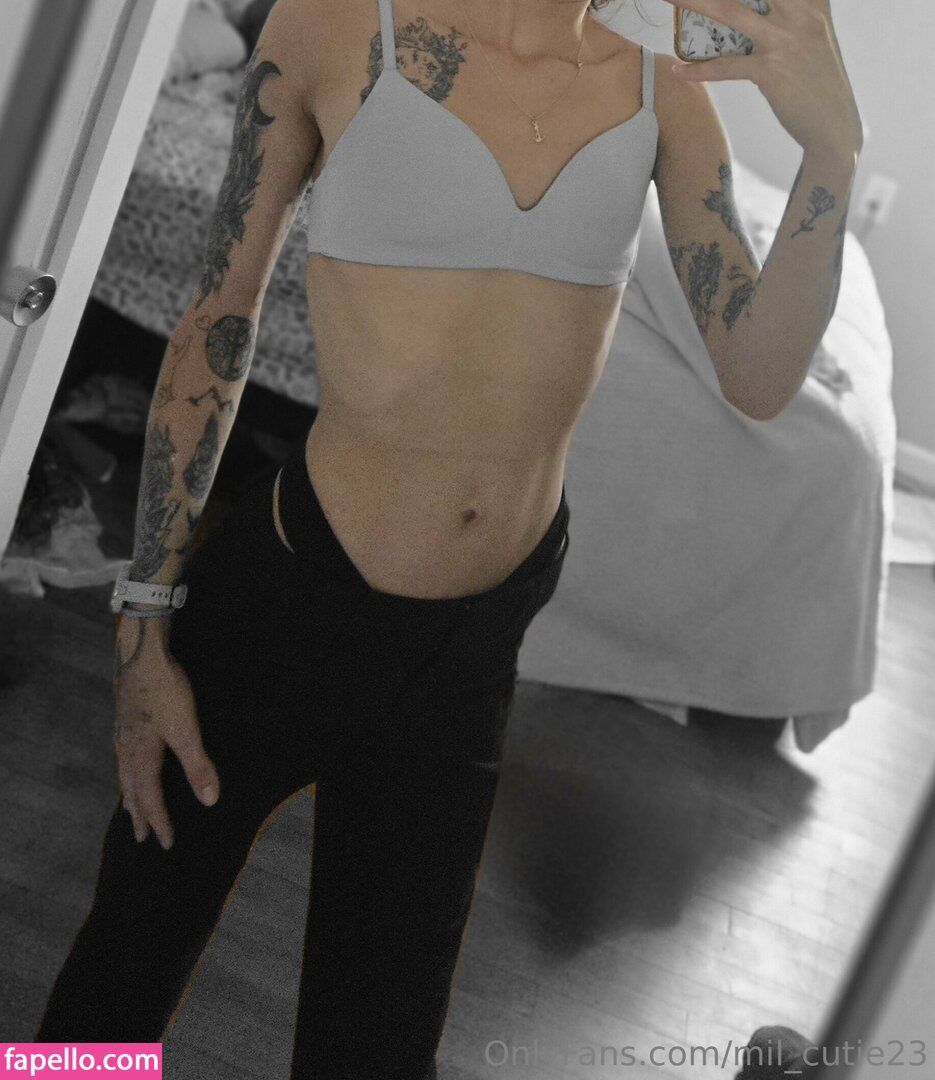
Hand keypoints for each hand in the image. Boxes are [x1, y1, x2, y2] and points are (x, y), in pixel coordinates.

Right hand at [113, 617, 219, 849]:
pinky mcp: (126, 720)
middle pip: (132, 791)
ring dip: (131, 795)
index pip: (151, 799)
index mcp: (141, 758)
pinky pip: (124, 758)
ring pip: (125, 775)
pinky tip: (133, 764)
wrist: (141, 654)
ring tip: (131, 807)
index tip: (167, 843)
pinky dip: (128, 773)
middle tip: (140, 837)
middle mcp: (127, 750)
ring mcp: (123, 734)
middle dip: (139, 815)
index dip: (160, 822)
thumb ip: (197, 766)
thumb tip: (210, 800)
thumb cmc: (164, 691)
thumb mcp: (186, 730)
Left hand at [663, 0, 863, 157]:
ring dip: (694, 2)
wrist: (835, 124)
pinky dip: (700, 69)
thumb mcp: (815, 34)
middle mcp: (801, 13)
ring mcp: (785, 41)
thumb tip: (766, 5)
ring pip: (731, 12)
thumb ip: (798, 10)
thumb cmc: (818, 80)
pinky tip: (678, 71)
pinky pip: (727, 67)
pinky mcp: (771, 71)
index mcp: (812, 1)